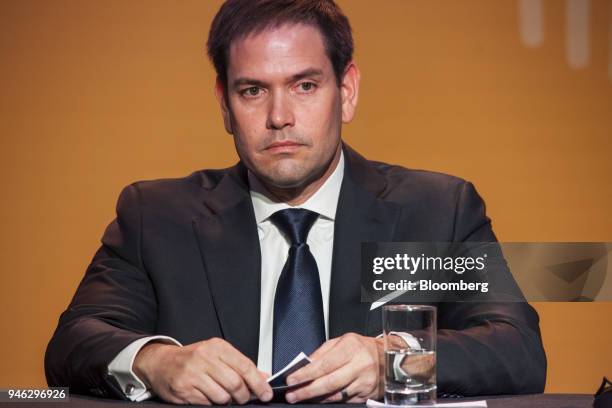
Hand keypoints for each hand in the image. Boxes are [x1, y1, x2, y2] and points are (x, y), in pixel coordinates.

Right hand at [133, 337, 272, 404]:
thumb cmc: (192, 359)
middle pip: (235, 383)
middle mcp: (204, 357)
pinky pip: (206, 403)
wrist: (161, 363)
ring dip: (227, 401)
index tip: (266, 393)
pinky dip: (211, 404)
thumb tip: (263, 376)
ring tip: (223, 396)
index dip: (258, 383)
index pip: (245, 366)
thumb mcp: (217, 355)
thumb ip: (240, 365)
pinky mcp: (183, 388)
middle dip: (244, 396)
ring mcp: (192, 373)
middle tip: (244, 399)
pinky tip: (208, 396)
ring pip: (222, 396)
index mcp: (217, 347)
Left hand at [284, 333, 383, 402]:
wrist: (387, 357)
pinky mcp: (367, 394)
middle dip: (307, 390)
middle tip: (292, 394)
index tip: (292, 379)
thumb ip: (322, 352)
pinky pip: (344, 400)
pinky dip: (329, 401)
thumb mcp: (342, 341)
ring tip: (301, 397)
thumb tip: (304, 364)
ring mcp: (365, 381)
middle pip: (329, 382)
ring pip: (336, 394)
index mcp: (352, 347)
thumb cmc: (362, 348)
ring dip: (316, 398)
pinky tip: (319, 399)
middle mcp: (360, 364)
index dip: (306, 374)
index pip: (324, 364)